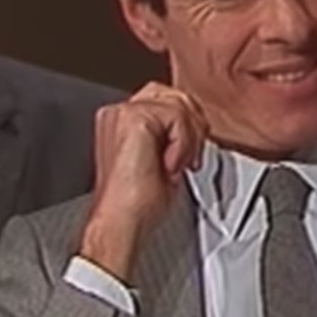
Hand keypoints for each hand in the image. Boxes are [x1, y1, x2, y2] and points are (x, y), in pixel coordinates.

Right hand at [79, 82, 206, 279]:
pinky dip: (182, 144)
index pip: (168, 97)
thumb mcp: (164, 156)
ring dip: (189, 140)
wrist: (122, 222)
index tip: (189, 155)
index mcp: (122, 119)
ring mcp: (123, 112)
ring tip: (176, 165)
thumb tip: (197, 123)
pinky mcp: (133, 118)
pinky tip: (169, 165)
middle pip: (177, 94)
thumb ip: (174, 132)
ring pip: (180, 104)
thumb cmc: (137, 202)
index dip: (188, 123)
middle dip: (193, 127)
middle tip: (188, 159)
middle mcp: (119, 112)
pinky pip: (177, 116)